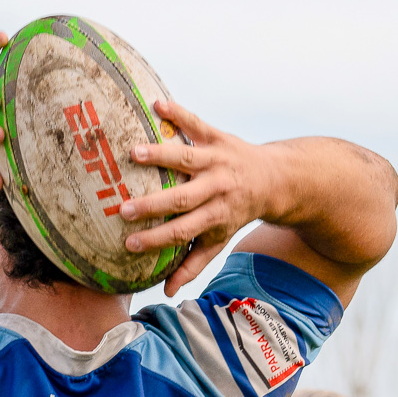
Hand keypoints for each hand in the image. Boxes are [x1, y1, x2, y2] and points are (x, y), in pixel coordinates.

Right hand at [119, 99, 278, 294]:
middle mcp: (217, 186)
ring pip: (187, 157)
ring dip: (160, 155)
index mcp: (216, 214)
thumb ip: (193, 263)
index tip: (129, 243)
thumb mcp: (219, 238)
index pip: (183, 230)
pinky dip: (178, 113)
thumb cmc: (237, 211)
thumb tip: (167, 292)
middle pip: (183, 197)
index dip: (157, 239)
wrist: (274, 179)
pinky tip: (157, 105)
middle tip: (123, 208)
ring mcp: (217, 159)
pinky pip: (197, 123)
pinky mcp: (218, 136)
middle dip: (154, 204)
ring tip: (132, 152)